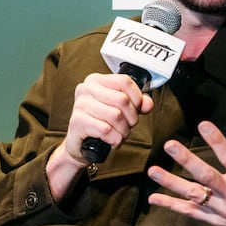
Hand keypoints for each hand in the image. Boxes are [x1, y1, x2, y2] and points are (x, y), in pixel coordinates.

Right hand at [47, 73, 153, 199]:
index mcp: (97, 80)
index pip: (125, 81)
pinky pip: (105, 130)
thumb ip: (137, 103)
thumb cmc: (101, 123)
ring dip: (123, 131)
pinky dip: (114, 139)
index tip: (136, 109)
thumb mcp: (121, 109)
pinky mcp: (77, 122)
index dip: (137, 98)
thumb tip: (147, 103)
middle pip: (122, 100)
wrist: (81, 145)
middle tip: (127, 125)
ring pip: (116, 116)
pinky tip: (111, 140)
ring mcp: (80, 105)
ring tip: (119, 134)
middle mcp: (86, 89)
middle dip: (131, 118)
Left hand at [147, 121, 225, 225]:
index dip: (217, 141)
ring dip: (171, 183)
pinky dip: (171, 205)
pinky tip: (154, 197)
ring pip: (192, 195)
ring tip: (152, 170)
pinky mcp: (214, 221)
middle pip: (206, 176)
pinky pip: (190, 213)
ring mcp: (221, 210)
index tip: (203, 124)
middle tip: (170, 145)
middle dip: (186, 161)